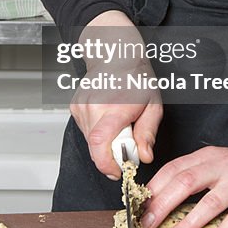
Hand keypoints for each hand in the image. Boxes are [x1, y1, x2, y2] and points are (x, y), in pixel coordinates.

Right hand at [71, 10, 163, 178]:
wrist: (116, 56)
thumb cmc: (137, 78)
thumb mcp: (153, 105)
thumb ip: (148, 133)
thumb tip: (144, 156)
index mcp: (115, 106)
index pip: (101, 142)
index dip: (106, 163)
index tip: (117, 171)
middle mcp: (94, 106)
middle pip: (96, 146)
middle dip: (111, 154)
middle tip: (127, 143)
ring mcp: (81, 106)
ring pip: (90, 141)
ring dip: (105, 142)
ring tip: (119, 125)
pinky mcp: (74, 107)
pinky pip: (85, 131)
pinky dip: (97, 132)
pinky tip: (107, 118)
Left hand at [140, 135, 227, 227]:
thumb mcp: (216, 163)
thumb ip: (193, 175)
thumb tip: (160, 201)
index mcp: (206, 156)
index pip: (173, 169)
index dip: (154, 189)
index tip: (139, 208)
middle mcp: (221, 165)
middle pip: (185, 183)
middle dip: (162, 206)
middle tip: (147, 225)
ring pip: (208, 204)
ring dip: (186, 225)